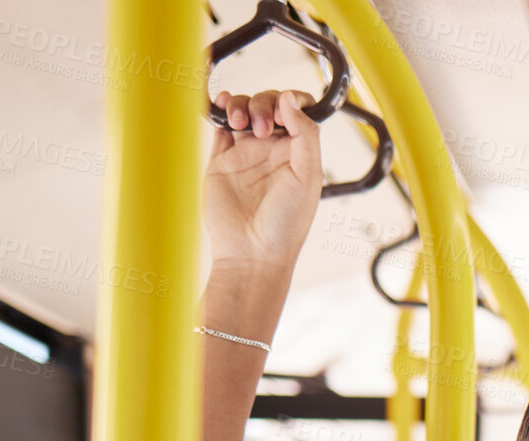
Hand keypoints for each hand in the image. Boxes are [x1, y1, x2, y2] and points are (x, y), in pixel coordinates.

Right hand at [204, 89, 323, 273]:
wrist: (252, 252)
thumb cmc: (286, 223)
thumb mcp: (309, 177)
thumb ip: (305, 135)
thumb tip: (291, 99)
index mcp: (299, 153)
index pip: (298, 112)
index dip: (292, 101)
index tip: (285, 107)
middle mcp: (273, 150)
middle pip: (268, 105)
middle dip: (264, 103)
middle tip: (262, 128)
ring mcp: (245, 154)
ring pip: (243, 110)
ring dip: (242, 104)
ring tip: (241, 124)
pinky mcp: (220, 160)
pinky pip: (219, 125)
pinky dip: (219, 108)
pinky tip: (222, 106)